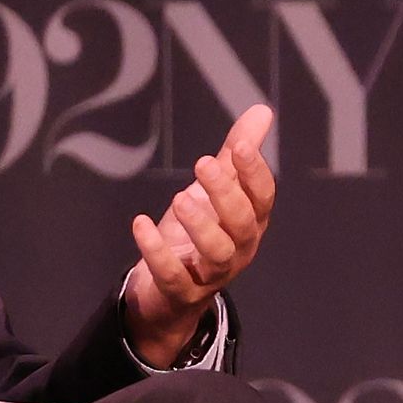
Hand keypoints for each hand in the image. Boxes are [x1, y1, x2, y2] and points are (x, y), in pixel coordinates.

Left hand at [124, 104, 276, 367]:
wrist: (170, 290)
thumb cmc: (199, 233)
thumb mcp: (217, 192)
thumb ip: (235, 156)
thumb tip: (262, 112)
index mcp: (250, 223)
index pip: (262, 198)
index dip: (255, 173)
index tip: (240, 147)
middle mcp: (238, 250)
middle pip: (242, 224)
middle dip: (225, 193)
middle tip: (202, 163)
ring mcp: (211, 274)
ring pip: (216, 253)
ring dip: (199, 225)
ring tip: (179, 198)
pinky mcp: (180, 291)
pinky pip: (172, 274)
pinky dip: (157, 251)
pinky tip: (140, 223)